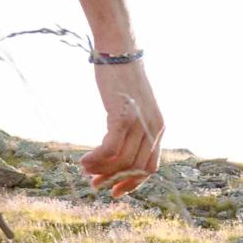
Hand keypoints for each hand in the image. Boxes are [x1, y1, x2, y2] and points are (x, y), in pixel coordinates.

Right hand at [80, 59, 162, 197]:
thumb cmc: (122, 76)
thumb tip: (118, 149)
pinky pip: (111, 149)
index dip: (132, 183)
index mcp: (159, 127)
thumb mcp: (134, 106)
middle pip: (134, 167)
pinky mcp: (123, 116)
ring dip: (101, 169)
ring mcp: (139, 122)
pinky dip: (96, 159)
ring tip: (85, 169)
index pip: (150, 167)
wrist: (119, 50)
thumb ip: (133, 127)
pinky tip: (84, 160)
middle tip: (94, 183)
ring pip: (121, 161)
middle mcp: (153, 127)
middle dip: (113, 179)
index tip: (115, 191)